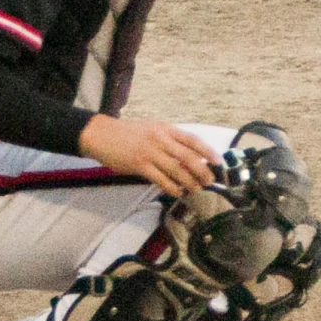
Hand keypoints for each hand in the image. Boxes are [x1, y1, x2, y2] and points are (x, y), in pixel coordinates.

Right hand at [81, 116, 219, 197]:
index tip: (218, 162)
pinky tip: (178, 192)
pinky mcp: (139, 164)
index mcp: (165, 129)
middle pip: (188, 156)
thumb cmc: (128, 133)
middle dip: (202, 170)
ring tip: (197, 189)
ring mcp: (150, 152)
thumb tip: (190, 157)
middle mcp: (160, 139)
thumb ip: (169, 141)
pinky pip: (160, 179)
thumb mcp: (152, 129)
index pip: (192, 139)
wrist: (102, 135)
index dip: (208, 151)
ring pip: (176, 169)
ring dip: (189, 181)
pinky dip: (171, 187)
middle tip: (210, 181)